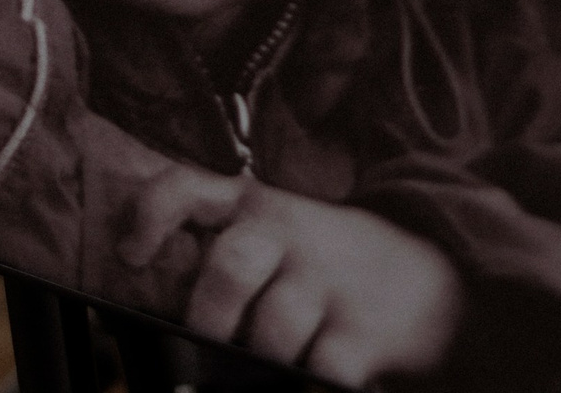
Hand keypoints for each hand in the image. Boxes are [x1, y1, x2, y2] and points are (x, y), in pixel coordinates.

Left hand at [121, 169, 462, 382]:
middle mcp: (289, 235)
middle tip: (208, 346)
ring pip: (273, 334)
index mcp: (256, 206)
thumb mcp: (280, 231)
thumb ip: (224, 247)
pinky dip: (306, 386)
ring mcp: (327, 283)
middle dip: (208, 318)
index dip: (151, 215)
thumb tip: (160, 310)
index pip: (188, 188)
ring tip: (266, 365)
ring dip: (260, 363)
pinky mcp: (363, 334)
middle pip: (231, 267)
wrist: (430, 272)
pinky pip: (321, 373)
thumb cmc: (328, 260)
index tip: (130, 254)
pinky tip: (309, 378)